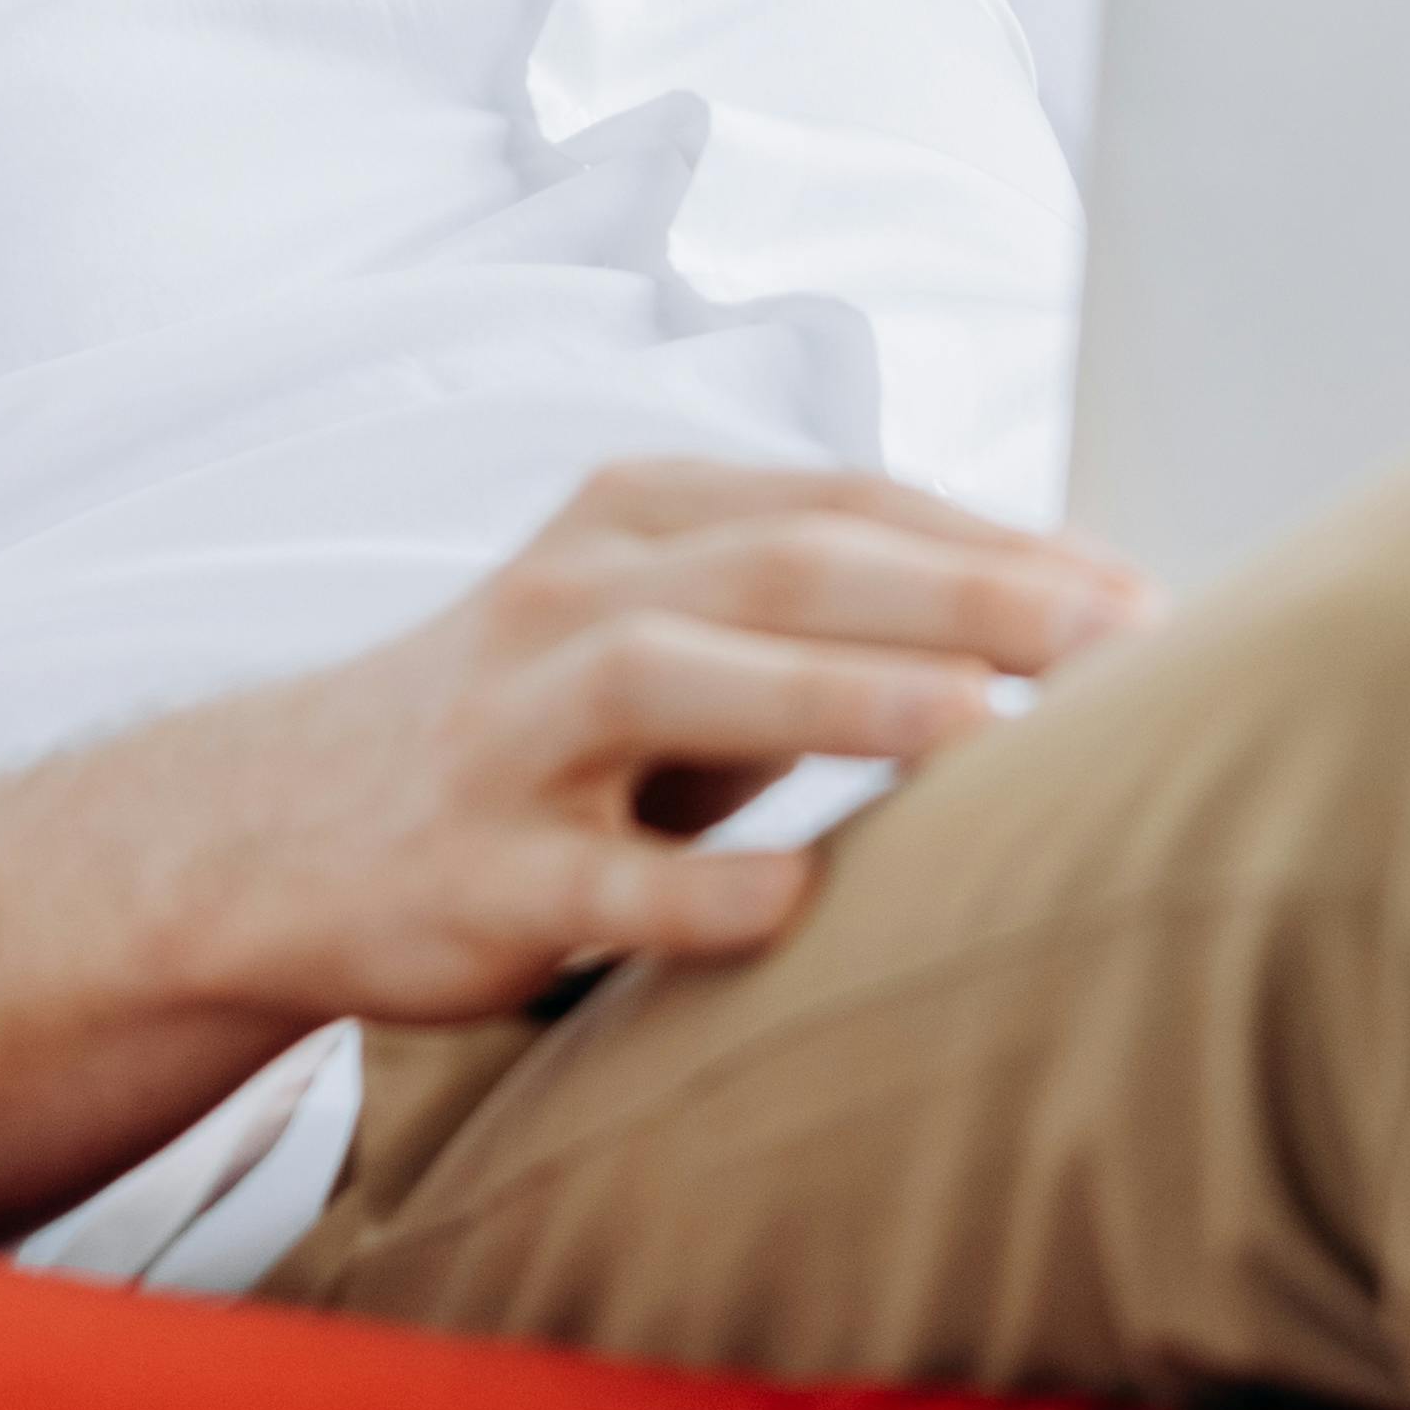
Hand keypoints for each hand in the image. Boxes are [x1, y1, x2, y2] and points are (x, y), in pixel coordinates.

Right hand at [0, 457, 1155, 1235]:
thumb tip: (1068, 615)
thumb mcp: (662, 629)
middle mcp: (571, 601)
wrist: (271, 835)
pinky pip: (589, 881)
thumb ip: (822, 610)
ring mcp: (509, 735)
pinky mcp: (468, 874)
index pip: (839, 504)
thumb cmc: (533, 730)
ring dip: (836, 692)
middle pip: (782, 563)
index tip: (1138, 591)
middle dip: (960, 588)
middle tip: (1116, 633)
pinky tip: (798, 905)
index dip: (993, 537)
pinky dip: (693, 888)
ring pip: (675, 680)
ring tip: (983, 720)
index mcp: (634, 523)